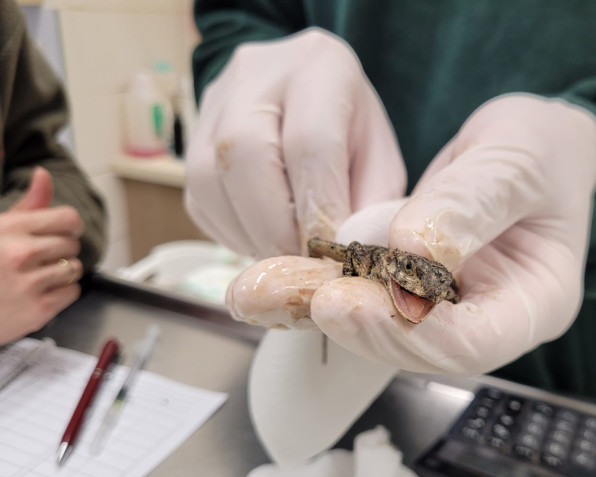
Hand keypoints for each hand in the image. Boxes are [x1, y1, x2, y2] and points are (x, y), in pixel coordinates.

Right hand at [0, 168, 83, 344]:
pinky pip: (73, 292)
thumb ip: (27, 205)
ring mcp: (29, 284)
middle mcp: (20, 254)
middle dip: (60, 250)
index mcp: (9, 228)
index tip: (61, 232)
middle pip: (72, 244)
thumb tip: (43, 174)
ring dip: (61, 272)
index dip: (68, 225)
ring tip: (36, 275)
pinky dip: (61, 293)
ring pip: (74, 268)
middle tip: (38, 258)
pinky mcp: (38, 310)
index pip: (68, 218)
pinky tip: (39, 292)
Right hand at [185, 28, 405, 257]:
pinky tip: (263, 240)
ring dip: (250, 235)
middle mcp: (255, 75)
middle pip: (245, 154)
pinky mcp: (190, 142)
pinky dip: (233, 233)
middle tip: (300, 265)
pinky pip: (199, 200)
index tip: (329, 252)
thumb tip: (346, 250)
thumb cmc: (350, 131)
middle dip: (275, 227)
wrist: (306, 95)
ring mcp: (213, 105)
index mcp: (319, 67)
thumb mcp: (379, 160)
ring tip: (284, 257)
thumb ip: (370, 203)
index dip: (317, 207)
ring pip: (210, 180)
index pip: (310, 141)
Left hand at [227, 94, 595, 374]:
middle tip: (295, 294)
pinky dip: (319, 289)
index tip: (349, 299)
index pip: (474, 343)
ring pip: (383, 331)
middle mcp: (488, 321)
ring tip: (261, 291)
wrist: (529, 149)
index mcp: (535, 302)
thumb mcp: (518, 159)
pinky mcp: (412, 293)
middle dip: (354, 327)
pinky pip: (365, 301)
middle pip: (418, 349)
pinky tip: (274, 279)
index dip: (410, 332)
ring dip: (321, 311)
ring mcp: (448, 312)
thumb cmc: (541, 151)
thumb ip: (471, 203)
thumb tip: (410, 249)